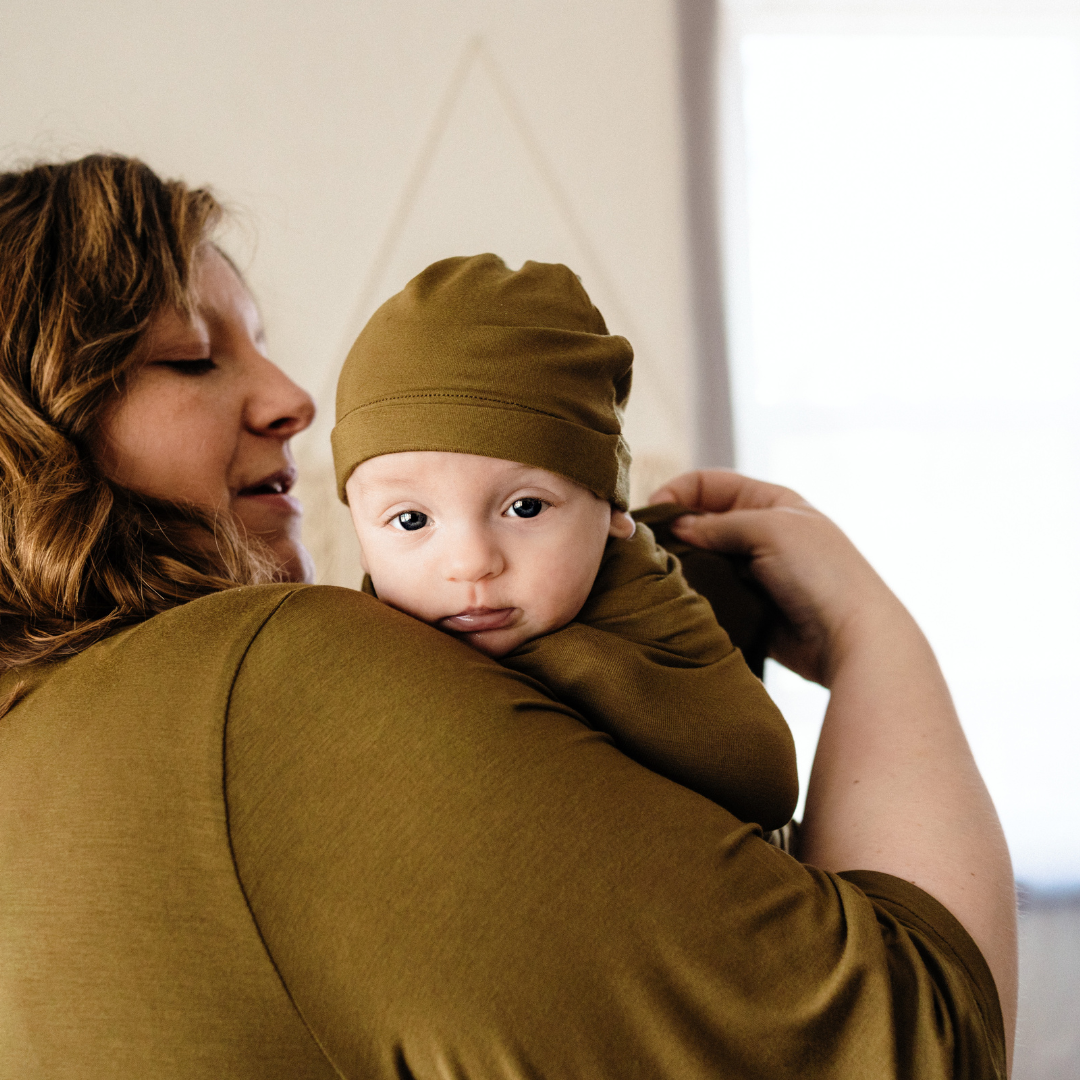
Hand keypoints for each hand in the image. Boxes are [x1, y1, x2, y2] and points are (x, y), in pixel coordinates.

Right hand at [650, 469, 902, 685]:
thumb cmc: (821, 573)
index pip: (712, 484)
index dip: (679, 492)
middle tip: (646, 547)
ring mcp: (756, 572)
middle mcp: (762, 533)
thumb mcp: (769, 529)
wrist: (852, 640)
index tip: (651, 514)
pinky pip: (710, 594)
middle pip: (703, 522)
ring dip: (681, 565)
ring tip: (656, 574)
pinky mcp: (749, 607)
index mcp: (772, 502)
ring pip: (703, 560)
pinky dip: (692, 594)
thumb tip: (677, 527)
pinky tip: (675, 599)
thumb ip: (719, 524)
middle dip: (674, 530)